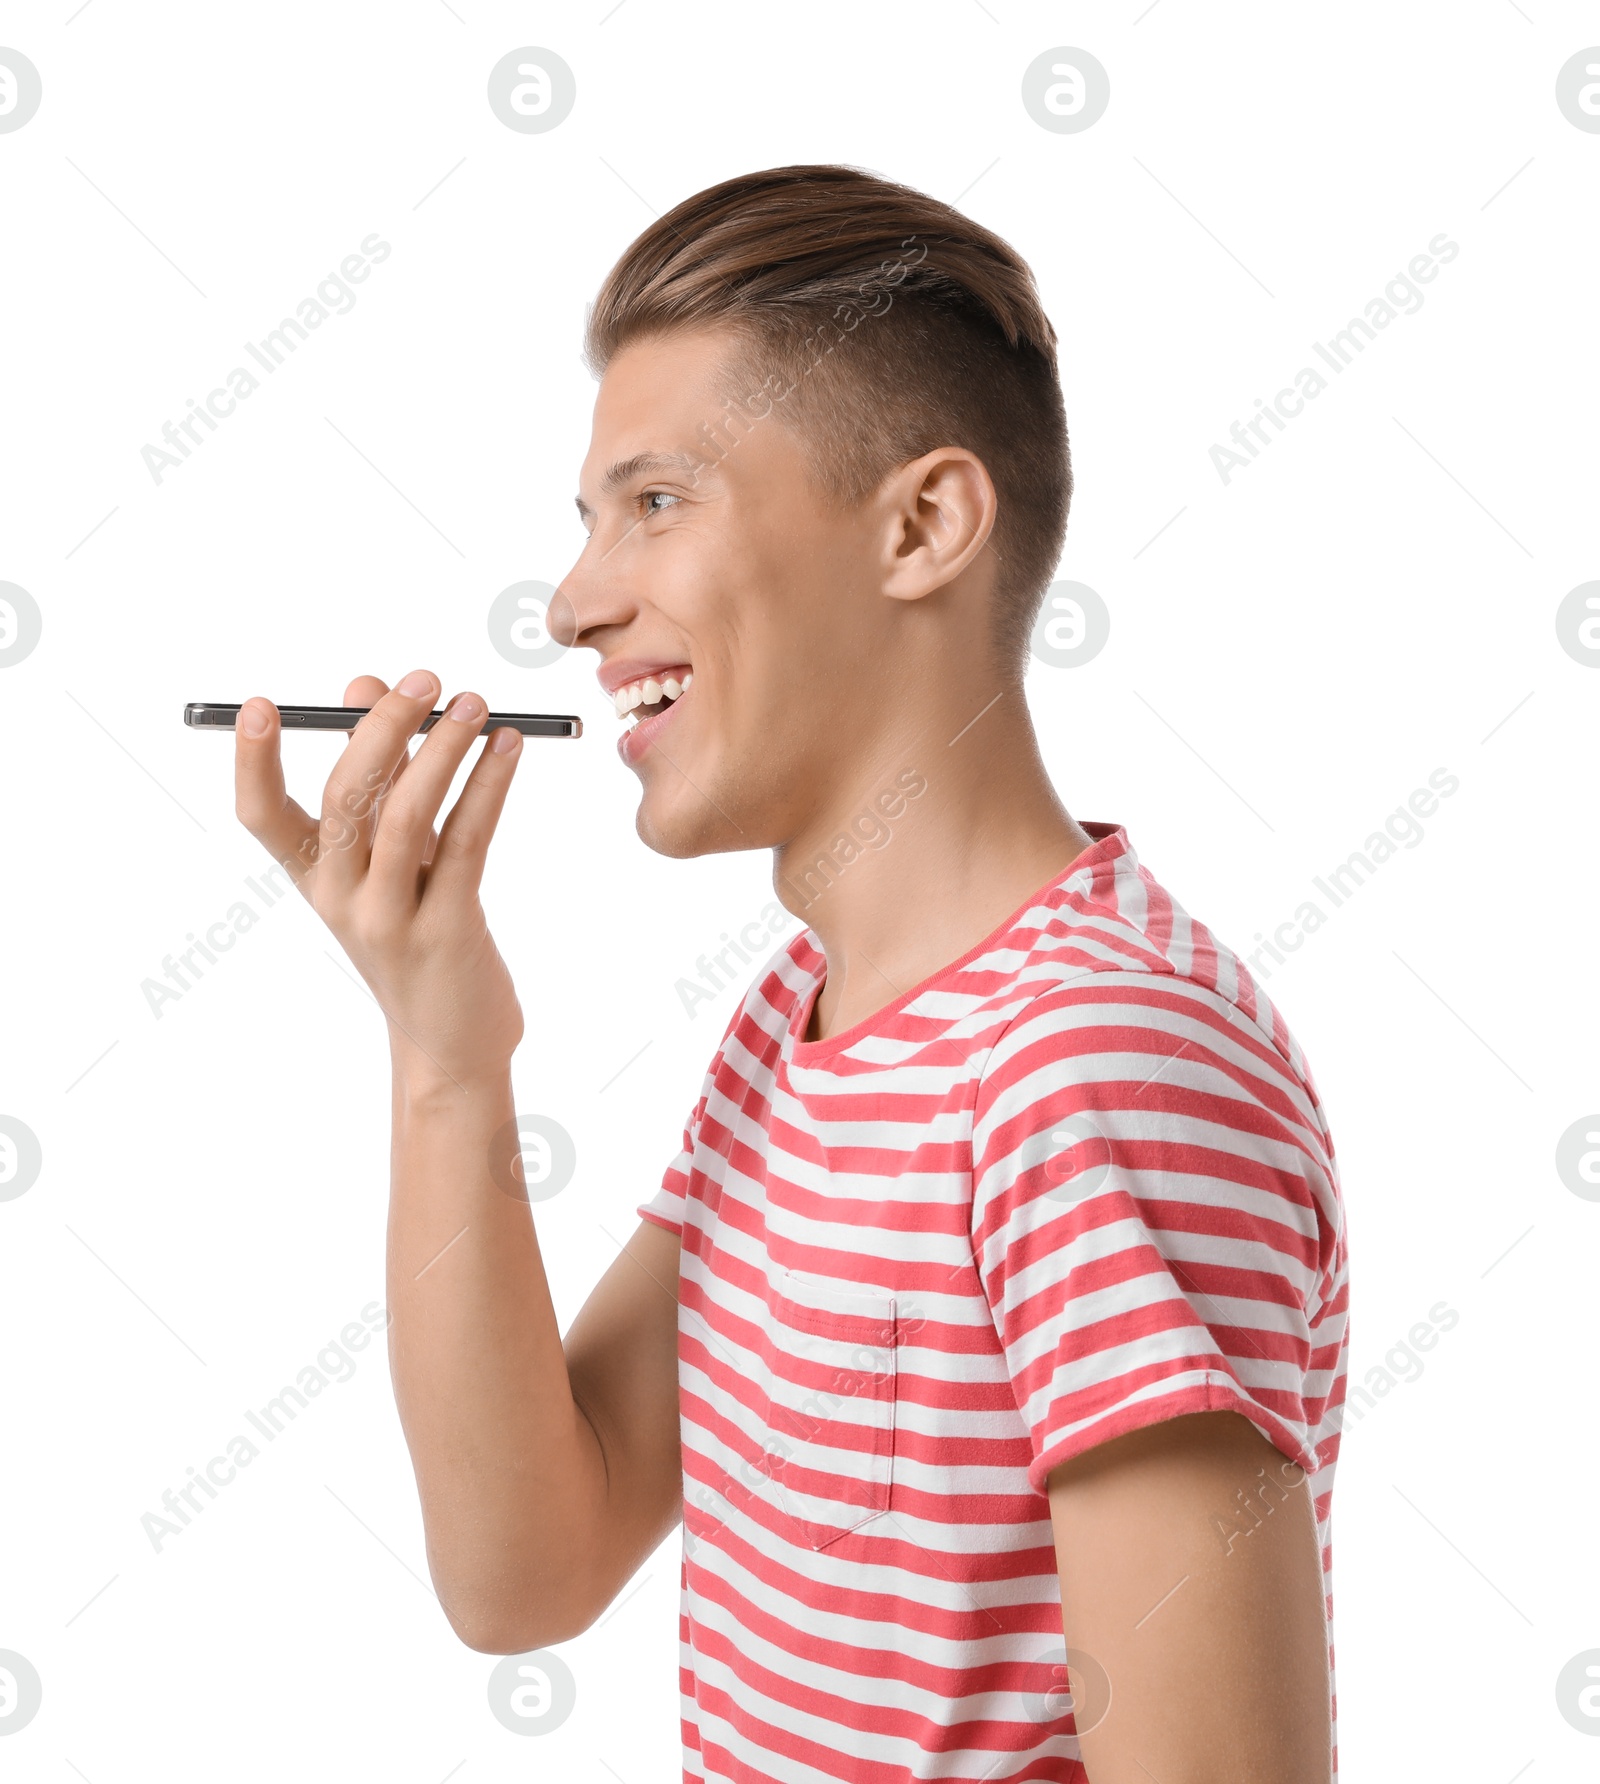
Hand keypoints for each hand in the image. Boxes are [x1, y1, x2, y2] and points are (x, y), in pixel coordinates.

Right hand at [233, 670, 525, 1090]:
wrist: (451, 1041)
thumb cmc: (422, 932)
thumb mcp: (393, 859)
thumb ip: (380, 778)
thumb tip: (364, 688)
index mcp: (315, 877)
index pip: (261, 816)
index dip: (253, 762)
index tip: (261, 705)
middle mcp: (340, 897)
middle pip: (343, 798)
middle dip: (381, 728)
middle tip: (424, 681)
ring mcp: (390, 918)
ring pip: (405, 815)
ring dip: (441, 749)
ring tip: (474, 703)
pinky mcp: (447, 930)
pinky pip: (466, 842)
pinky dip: (488, 786)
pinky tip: (509, 748)